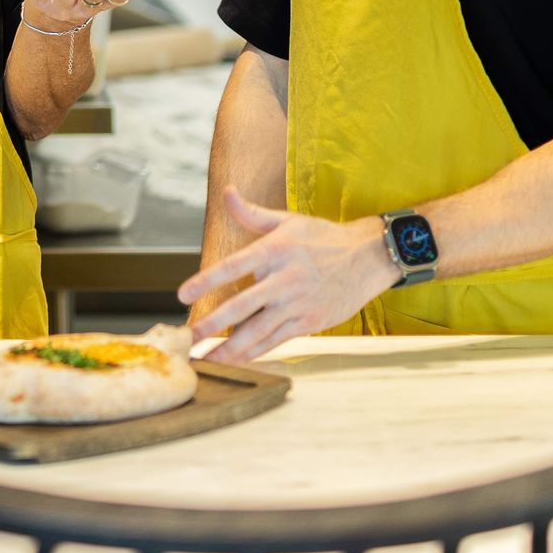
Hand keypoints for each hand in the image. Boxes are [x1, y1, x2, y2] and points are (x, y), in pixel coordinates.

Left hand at [176, 188, 398, 363]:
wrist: (368, 258)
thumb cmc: (324, 238)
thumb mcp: (287, 220)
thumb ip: (251, 213)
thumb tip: (226, 192)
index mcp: (274, 251)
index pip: (232, 267)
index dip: (206, 281)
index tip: (183, 294)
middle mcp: (284, 279)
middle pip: (242, 305)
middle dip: (213, 323)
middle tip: (189, 336)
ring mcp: (298, 304)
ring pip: (259, 330)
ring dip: (231, 347)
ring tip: (207, 358)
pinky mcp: (310, 323)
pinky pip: (277, 340)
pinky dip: (255, 352)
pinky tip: (237, 360)